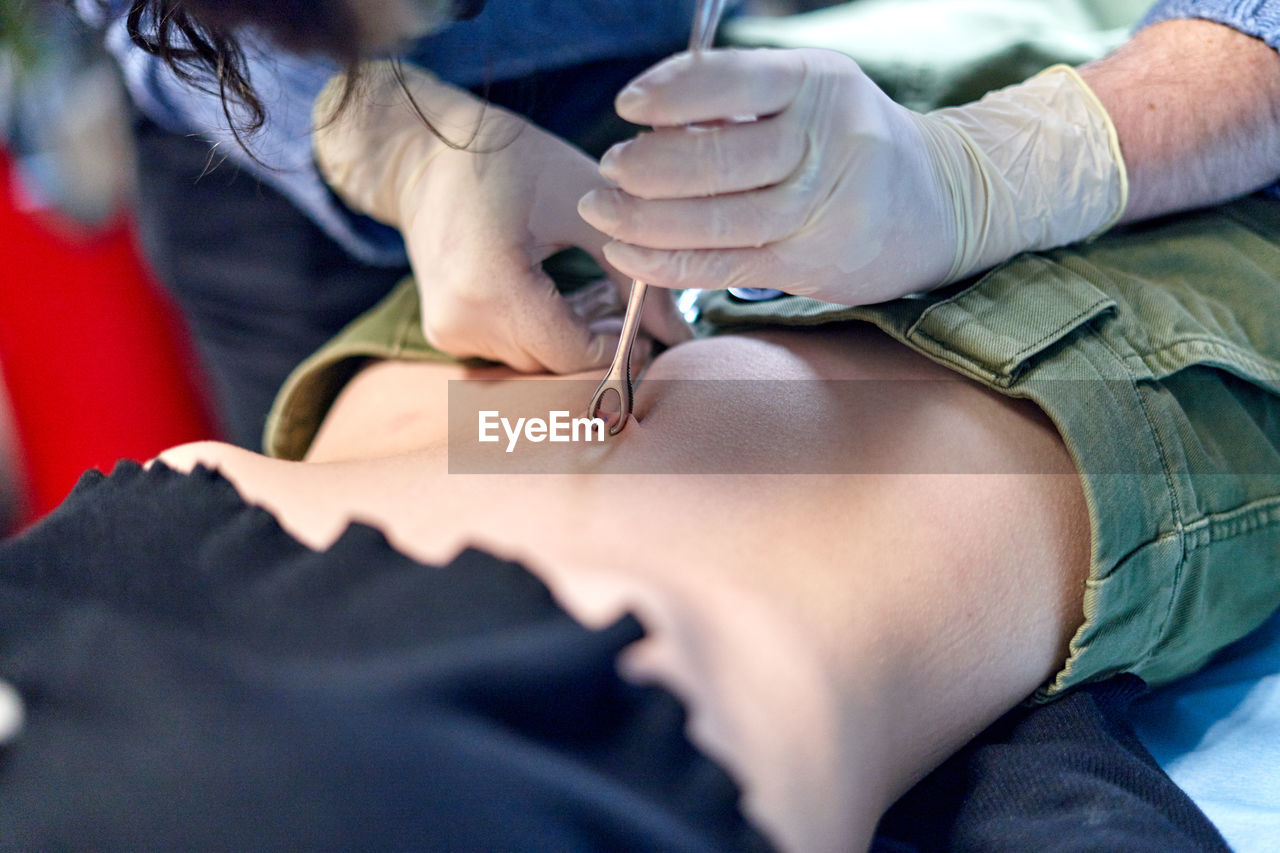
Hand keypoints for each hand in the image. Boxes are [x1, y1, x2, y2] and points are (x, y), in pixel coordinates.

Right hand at [314, 63, 689, 372]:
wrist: (423, 155)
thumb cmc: (506, 163)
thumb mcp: (582, 203)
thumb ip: (633, 271)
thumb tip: (679, 331)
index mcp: (489, 286)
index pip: (570, 353)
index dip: (617, 351)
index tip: (649, 331)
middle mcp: (460, 320)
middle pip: (554, 363)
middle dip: (600, 346)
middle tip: (633, 313)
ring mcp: (447, 331)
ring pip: (535, 362)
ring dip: (573, 341)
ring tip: (600, 298)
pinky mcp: (444, 332)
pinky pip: (511, 351)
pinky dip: (544, 334)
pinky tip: (563, 300)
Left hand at [579, 48, 1124, 303]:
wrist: (938, 204)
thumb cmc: (850, 142)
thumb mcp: (810, 96)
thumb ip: (740, 106)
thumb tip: (649, 125)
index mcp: (819, 83)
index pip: (734, 82)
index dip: (672, 95)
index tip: (628, 107)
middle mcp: (825, 142)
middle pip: (717, 158)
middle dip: (646, 167)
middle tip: (609, 168)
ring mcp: (821, 208)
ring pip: (713, 218)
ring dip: (641, 219)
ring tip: (601, 211)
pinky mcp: (809, 262)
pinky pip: (720, 265)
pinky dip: (664, 262)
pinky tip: (626, 253)